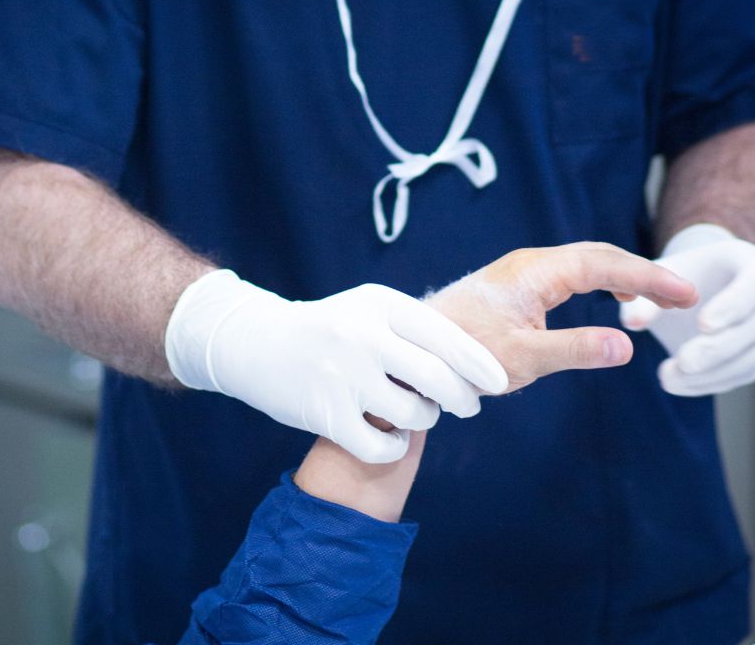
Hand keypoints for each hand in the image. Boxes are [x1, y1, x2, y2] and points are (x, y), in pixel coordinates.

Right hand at [165, 271, 507, 463]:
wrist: (255, 343)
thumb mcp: (368, 310)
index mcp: (381, 306)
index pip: (447, 337)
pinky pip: (382, 445)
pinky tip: (391, 438)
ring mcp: (344, 376)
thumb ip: (414, 330)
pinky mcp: (326, 413)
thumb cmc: (328, 329)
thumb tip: (474, 363)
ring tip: (418, 415)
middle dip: (463, 398)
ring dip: (427, 420)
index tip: (498, 383)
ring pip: (415, 414)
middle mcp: (364, 337)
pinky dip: (395, 447)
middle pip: (439, 378)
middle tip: (467, 407)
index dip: (479, 365)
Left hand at [427, 242, 698, 392]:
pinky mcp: (516, 286)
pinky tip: (609, 299)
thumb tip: (627, 345)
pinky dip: (599, 282)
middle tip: (683, 297)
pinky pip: (569, 274)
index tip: (685, 294)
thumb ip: (574, 350)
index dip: (649, 277)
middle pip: (599, 256)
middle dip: (643, 273)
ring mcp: (522, 272)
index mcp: (536, 272)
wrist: (416, 350)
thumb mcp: (522, 359)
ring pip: (584, 263)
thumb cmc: (462, 354)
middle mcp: (530, 263)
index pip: (605, 265)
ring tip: (654, 299)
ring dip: (622, 276)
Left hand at [620, 224, 754, 395]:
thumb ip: (646, 292)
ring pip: (752, 358)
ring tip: (668, 378)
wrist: (699, 285)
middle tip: (682, 362)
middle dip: (717, 349)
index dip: (732, 306)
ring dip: (711, 374)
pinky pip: (744, 373)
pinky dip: (713, 382)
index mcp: (752, 264)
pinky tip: (681, 384)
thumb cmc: (680, 274)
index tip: (702, 324)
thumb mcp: (661, 274)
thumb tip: (632, 323)